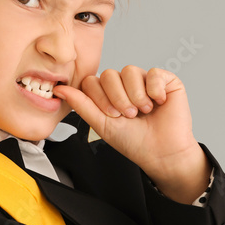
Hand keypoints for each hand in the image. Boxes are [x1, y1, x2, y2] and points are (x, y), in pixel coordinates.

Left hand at [53, 66, 207, 198]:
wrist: (162, 153)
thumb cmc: (134, 142)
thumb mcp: (102, 124)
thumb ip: (81, 105)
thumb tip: (59, 89)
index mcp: (108, 95)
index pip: (92, 81)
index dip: (99, 98)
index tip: (111, 116)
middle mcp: (125, 85)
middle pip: (109, 74)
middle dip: (117, 98)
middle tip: (128, 115)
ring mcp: (144, 81)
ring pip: (129, 71)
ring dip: (135, 95)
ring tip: (143, 111)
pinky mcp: (165, 80)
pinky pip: (153, 72)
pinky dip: (154, 89)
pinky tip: (158, 102)